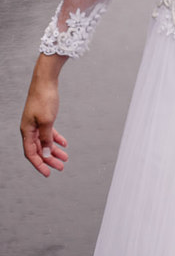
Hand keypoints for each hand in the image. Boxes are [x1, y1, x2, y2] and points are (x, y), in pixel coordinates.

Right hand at [20, 59, 68, 177]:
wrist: (46, 82)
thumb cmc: (44, 99)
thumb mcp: (47, 121)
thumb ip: (46, 138)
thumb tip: (46, 153)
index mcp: (26, 131)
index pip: (31, 153)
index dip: (39, 164)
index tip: (48, 173)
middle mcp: (29, 129)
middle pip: (39, 149)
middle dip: (49, 160)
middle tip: (61, 168)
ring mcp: (36, 124)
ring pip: (45, 142)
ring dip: (54, 150)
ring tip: (65, 158)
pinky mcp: (43, 118)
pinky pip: (49, 133)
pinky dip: (56, 139)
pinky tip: (64, 144)